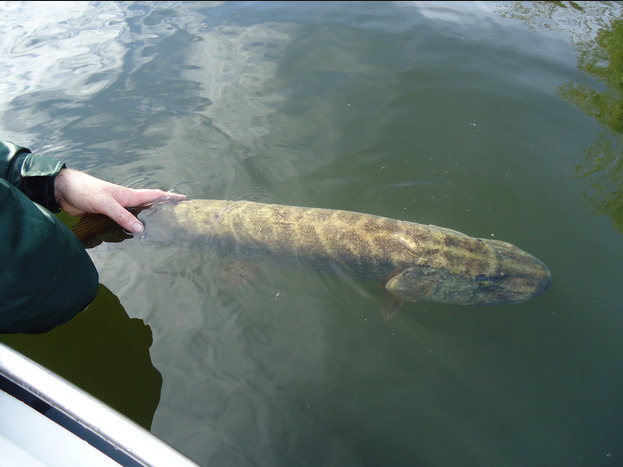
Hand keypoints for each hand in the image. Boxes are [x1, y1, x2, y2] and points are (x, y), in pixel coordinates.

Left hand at [54, 168, 185, 232]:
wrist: (63, 190)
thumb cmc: (85, 190)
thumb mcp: (105, 203)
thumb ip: (122, 215)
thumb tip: (141, 228)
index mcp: (128, 195)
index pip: (154, 195)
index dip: (170, 197)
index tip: (184, 199)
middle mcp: (125, 202)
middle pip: (148, 206)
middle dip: (162, 210)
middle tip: (175, 218)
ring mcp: (116, 209)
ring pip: (136, 216)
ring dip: (146, 221)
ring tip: (158, 229)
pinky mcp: (106, 216)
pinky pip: (123, 223)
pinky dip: (130, 228)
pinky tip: (132, 235)